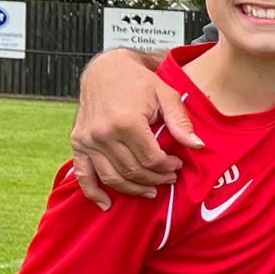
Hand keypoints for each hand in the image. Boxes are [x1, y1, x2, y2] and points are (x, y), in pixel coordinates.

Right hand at [70, 50, 199, 209]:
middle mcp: (103, 133)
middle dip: (155, 179)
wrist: (105, 69)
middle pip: (133, 171)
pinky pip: (83, 174)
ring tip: (150, 191)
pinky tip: (106, 204)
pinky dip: (93, 192)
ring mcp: (88, 140)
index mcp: (126, 122)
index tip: (177, 165)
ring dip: (134, 189)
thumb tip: (197, 146)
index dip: (168, 167)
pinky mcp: (77, 142)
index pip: (151, 159)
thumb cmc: (139, 82)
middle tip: (169, 179)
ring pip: (113, 177)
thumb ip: (180, 122)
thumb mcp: (166, 94)